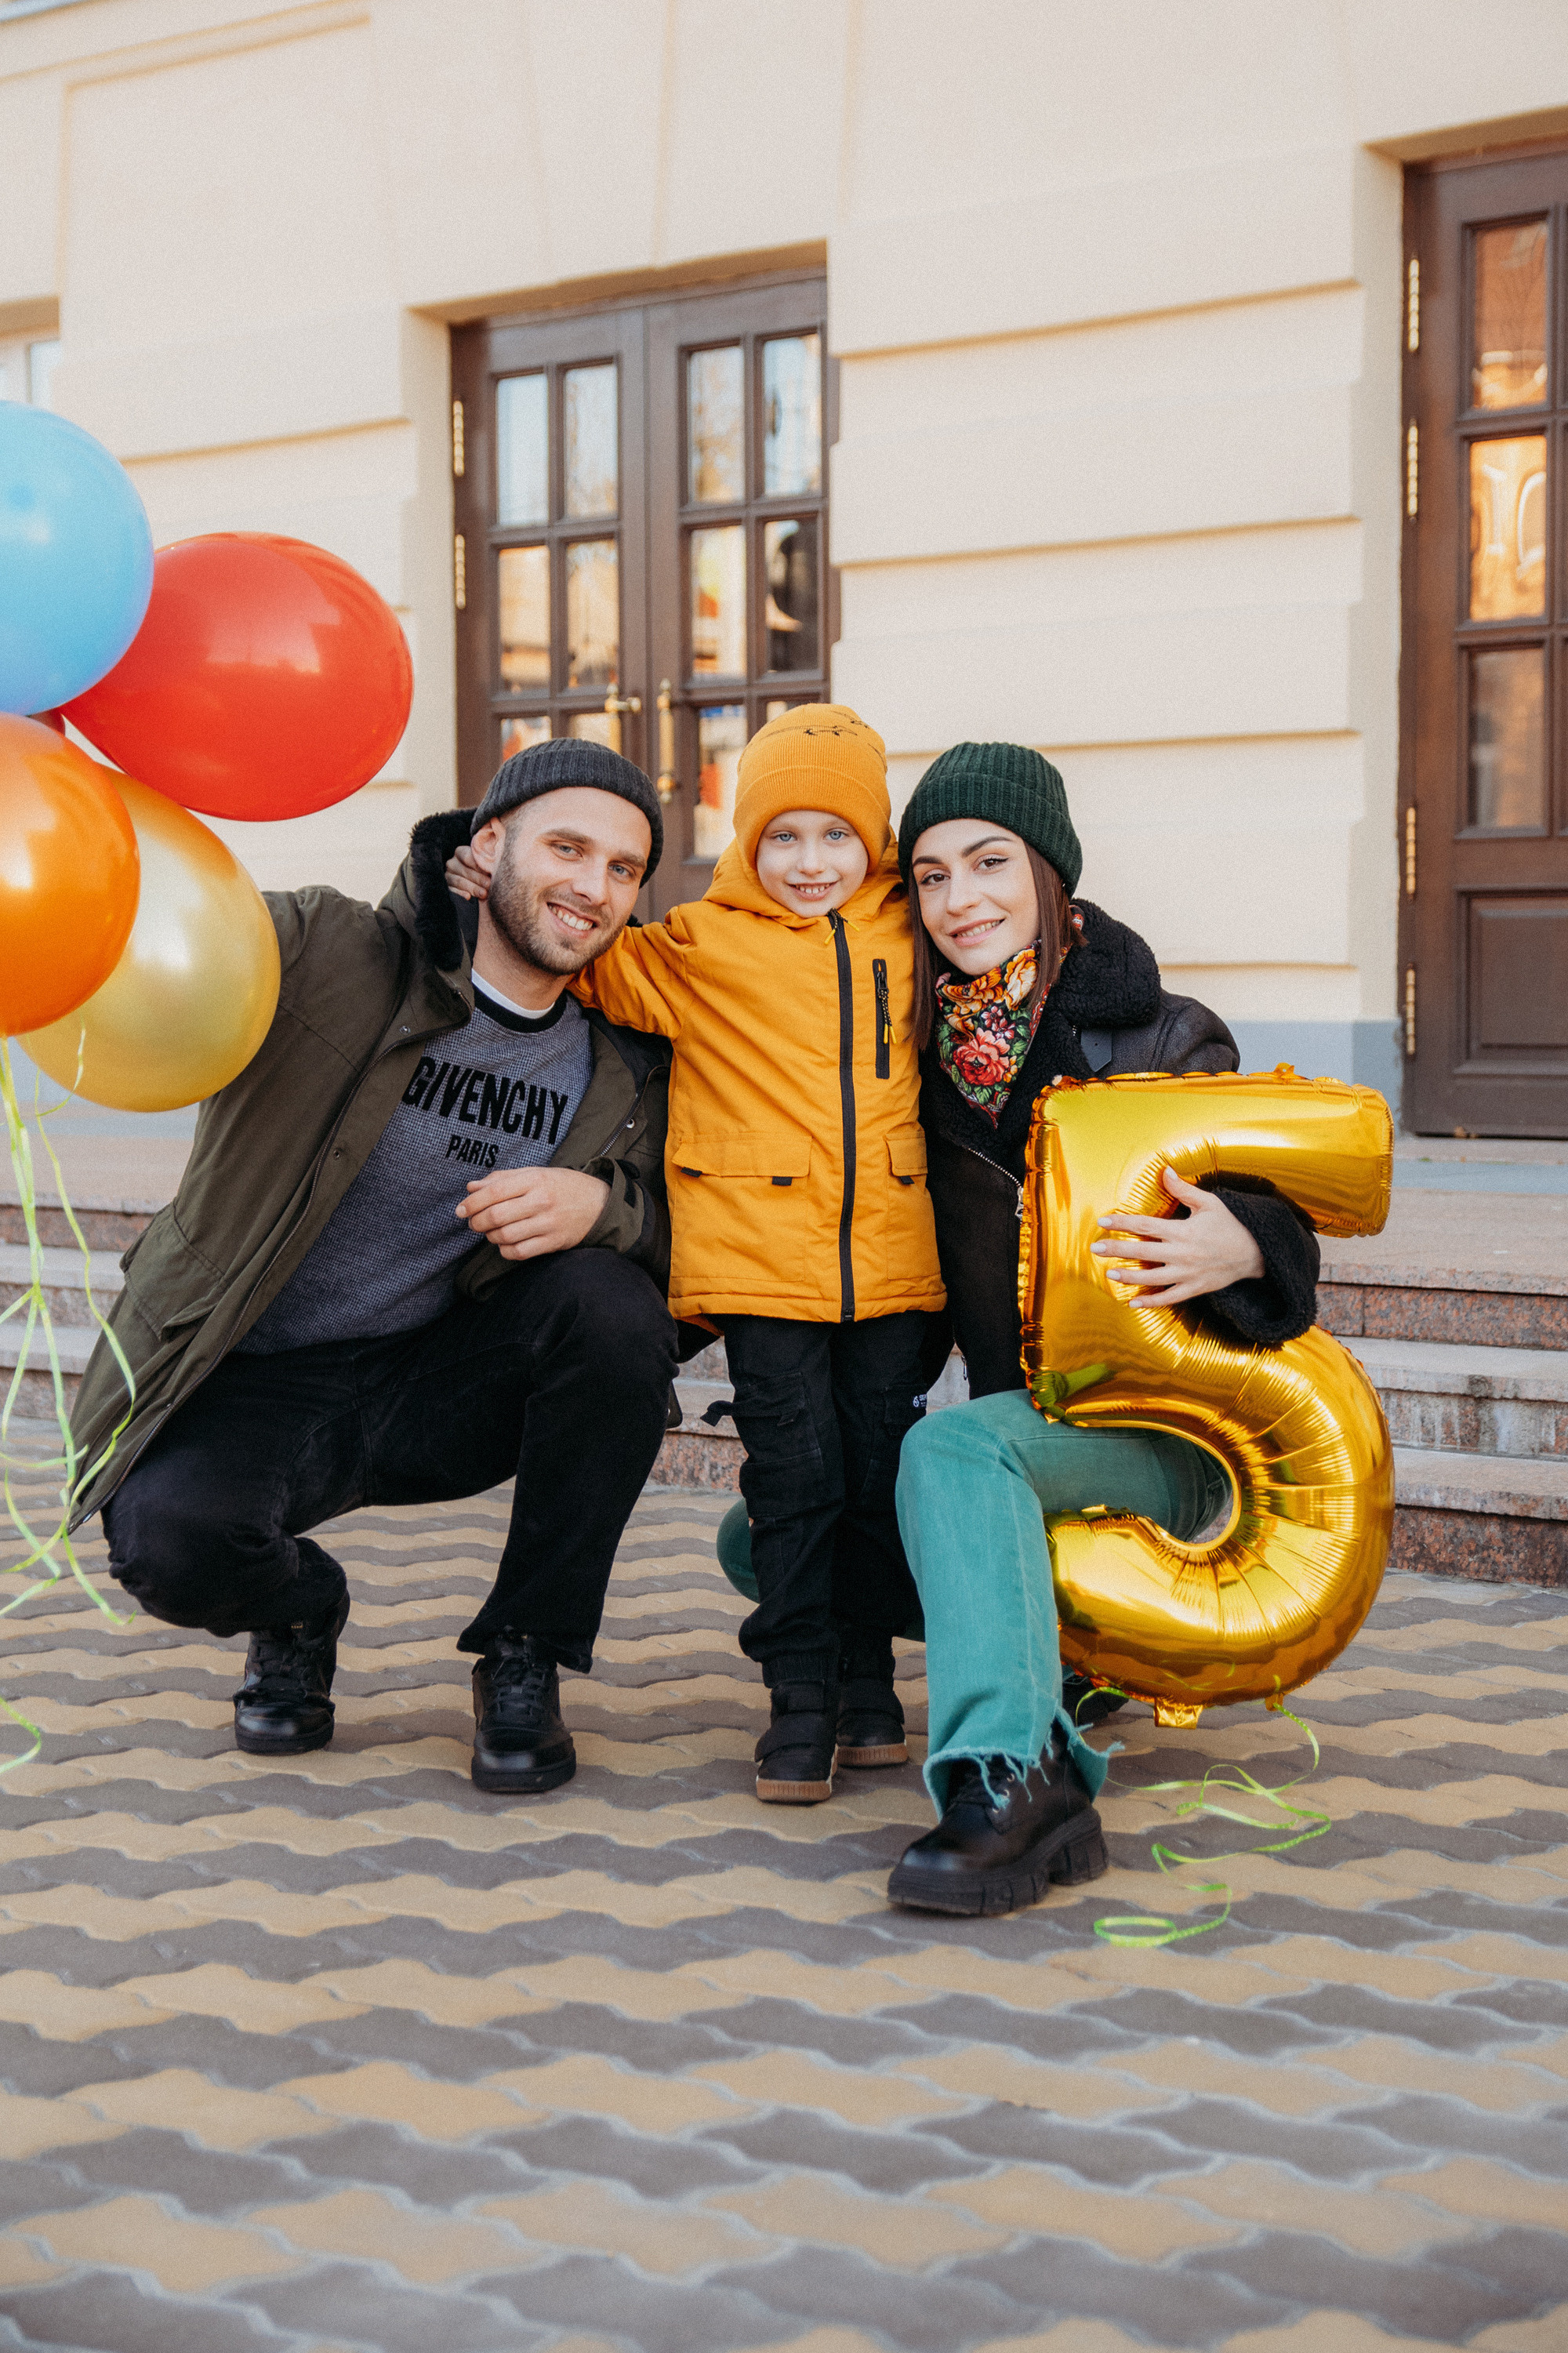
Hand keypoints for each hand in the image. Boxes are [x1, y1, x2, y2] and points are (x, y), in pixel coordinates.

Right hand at [446, 841, 489, 900]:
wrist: (481, 885)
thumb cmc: (485, 872)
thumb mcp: (487, 864)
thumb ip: (488, 861)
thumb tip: (494, 865)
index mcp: (460, 852)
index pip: (467, 856)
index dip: (479, 865)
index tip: (490, 872)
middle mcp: (452, 863)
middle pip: (464, 870)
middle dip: (478, 878)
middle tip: (489, 885)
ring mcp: (448, 876)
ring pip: (459, 881)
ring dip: (473, 888)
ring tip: (484, 894)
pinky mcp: (447, 888)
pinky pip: (452, 891)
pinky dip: (460, 894)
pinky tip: (468, 897)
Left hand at [456, 1165, 609, 1259]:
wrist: (598, 1202)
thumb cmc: (561, 1186)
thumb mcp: (535, 1174)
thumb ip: (502, 1179)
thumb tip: (471, 1188)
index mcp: (535, 1179)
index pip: (494, 1191)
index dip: (472, 1203)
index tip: (460, 1210)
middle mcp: (541, 1201)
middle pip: (496, 1215)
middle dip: (477, 1221)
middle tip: (473, 1222)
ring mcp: (549, 1223)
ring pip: (506, 1236)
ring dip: (490, 1236)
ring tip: (491, 1231)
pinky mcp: (554, 1242)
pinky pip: (520, 1252)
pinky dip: (505, 1250)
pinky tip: (505, 1243)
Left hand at [1091, 1166, 1263, 1306]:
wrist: (1255, 1254)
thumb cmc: (1230, 1225)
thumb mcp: (1209, 1203)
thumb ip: (1183, 1189)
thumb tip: (1164, 1170)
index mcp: (1183, 1231)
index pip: (1146, 1226)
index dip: (1122, 1223)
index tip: (1103, 1222)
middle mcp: (1182, 1254)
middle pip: (1143, 1252)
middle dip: (1117, 1249)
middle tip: (1095, 1248)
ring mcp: (1187, 1274)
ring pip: (1152, 1278)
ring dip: (1129, 1276)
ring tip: (1109, 1274)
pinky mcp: (1194, 1288)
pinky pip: (1169, 1298)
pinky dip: (1151, 1301)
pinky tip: (1132, 1302)